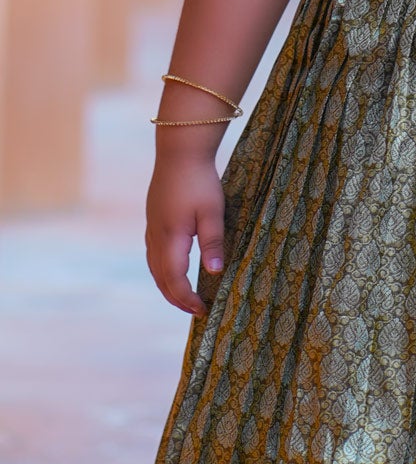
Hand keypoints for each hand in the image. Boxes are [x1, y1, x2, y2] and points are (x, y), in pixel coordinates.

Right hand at [146, 150, 226, 316]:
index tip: (203, 310)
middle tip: (196, 311)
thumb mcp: (213, 212)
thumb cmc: (200, 181)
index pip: (175, 279)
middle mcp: (156, 236)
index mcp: (171, 237)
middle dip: (177, 298)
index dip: (187, 298)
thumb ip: (213, 242)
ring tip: (184, 298)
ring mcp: (152, 228)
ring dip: (167, 286)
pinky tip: (172, 271)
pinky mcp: (153, 220)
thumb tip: (215, 271)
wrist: (179, 152)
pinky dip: (162, 271)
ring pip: (154, 267)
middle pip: (161, 278)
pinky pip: (153, 255)